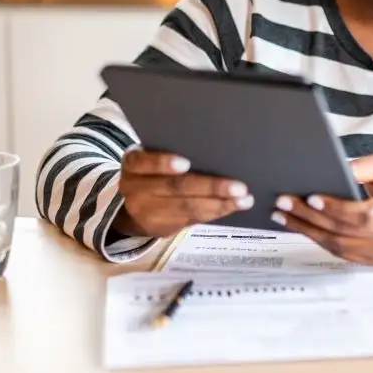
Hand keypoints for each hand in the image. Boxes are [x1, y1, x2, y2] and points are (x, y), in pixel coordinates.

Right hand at [112, 149, 253, 236]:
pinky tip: (233, 206)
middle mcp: (136, 189)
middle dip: (209, 187)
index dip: (163, 163)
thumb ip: (167, 153)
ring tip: (244, 199)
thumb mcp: (147, 160)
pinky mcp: (162, 228)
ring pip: (187, 207)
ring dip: (219, 203)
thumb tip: (213, 144)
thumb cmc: (150, 173)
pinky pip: (192, 219)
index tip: (185, 164)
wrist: (128, 210)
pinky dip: (215, 212)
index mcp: (133, 164)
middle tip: (238, 186)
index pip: (143, 162)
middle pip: (174, 187)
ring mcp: (148, 212)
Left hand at [271, 153, 372, 266]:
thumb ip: (365, 166)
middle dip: (309, 216)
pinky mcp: (372, 261)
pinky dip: (317, 239)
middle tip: (282, 202)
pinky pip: (339, 252)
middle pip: (342, 230)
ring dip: (306, 230)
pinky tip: (299, 226)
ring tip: (282, 215)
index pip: (362, 215)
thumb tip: (341, 169)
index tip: (310, 198)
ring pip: (336, 245)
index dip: (335, 208)